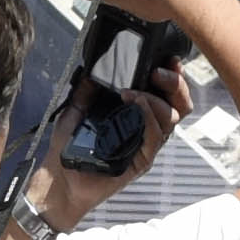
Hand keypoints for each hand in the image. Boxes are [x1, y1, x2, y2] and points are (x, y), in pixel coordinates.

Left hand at [36, 63, 189, 205]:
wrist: (61, 178)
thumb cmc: (70, 146)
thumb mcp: (76, 109)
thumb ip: (86, 89)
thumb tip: (92, 68)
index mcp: (138, 114)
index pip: (167, 94)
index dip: (173, 77)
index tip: (169, 61)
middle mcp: (147, 128)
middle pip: (179, 105)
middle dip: (174, 84)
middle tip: (158, 72)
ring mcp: (146, 145)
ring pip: (170, 119)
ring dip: (155, 98)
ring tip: (133, 92)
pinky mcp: (142, 160)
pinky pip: (154, 137)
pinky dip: (149, 117)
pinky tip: (137, 103)